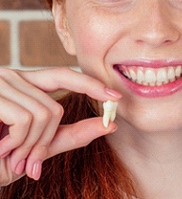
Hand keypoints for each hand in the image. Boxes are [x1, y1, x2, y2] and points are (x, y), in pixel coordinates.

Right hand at [0, 67, 120, 185]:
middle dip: (46, 139)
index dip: (90, 84)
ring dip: (30, 146)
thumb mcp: (36, 146)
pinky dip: (19, 143)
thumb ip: (71, 134)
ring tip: (7, 154)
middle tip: (28, 161)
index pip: (65, 75)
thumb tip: (109, 125)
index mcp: (25, 84)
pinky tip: (0, 147)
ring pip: (46, 114)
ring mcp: (2, 82)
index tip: (115, 96)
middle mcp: (14, 77)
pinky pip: (28, 119)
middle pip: (56, 105)